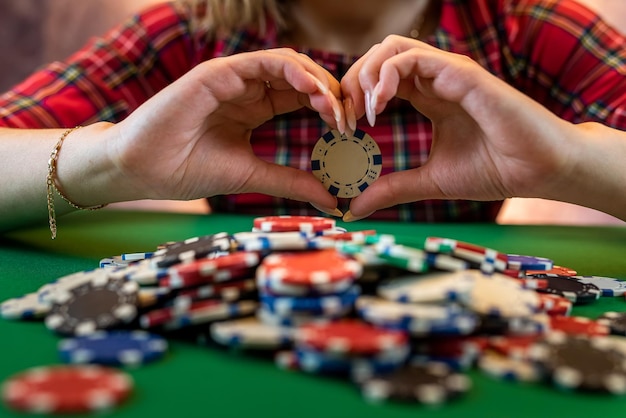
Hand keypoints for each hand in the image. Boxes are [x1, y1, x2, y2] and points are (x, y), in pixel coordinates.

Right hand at [108, 48, 342, 211]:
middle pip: (302, 78)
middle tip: (350, 119)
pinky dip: (294, 71)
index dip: (329, 109)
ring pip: (289, 64)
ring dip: (317, 81)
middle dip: (331, 94)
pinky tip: (313, 91)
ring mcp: (234, 77)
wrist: (143, 170)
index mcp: (255, 108)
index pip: (302, 97)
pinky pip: (265, 61)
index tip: (349, 133)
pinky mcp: (219, 72)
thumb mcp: (252, 176)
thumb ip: (291, 182)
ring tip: (334, 108)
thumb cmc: (187, 170)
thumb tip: (334, 202)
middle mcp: (247, 88)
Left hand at [341, 35, 577, 219]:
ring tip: (361, 112)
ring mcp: (448, 72)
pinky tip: (379, 107)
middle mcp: (435, 79)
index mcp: (428, 97)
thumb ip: (391, 189)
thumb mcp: (429, 181)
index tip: (344, 130)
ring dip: (364, 75)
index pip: (378, 80)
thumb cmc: (494, 170)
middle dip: (350, 82)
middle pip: (377, 57)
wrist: (539, 171)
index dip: (354, 99)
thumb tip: (352, 209)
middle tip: (345, 118)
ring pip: (390, 48)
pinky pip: (412, 57)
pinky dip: (386, 76)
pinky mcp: (461, 73)